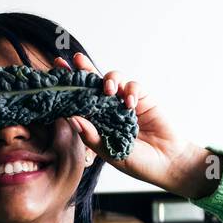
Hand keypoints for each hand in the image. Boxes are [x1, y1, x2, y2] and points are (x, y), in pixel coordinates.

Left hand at [55, 52, 216, 199]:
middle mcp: (108, 109)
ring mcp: (125, 103)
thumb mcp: (110, 153)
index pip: (79, 101)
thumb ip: (92, 136)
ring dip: (108, 80)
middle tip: (74, 59)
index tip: (56, 75)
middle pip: (93, 84)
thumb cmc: (137, 162)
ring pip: (112, 80)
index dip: (68, 88)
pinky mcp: (142, 99)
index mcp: (97, 122)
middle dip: (84, 70)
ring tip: (107, 89)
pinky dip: (130, 90)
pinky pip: (133, 86)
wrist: (167, 163)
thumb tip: (71, 118)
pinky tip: (129, 102)